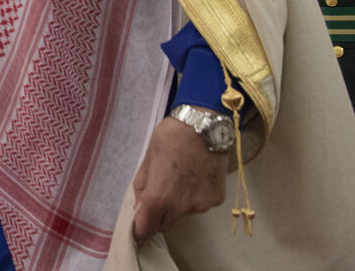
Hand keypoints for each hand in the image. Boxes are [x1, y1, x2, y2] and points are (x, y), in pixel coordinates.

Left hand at [132, 116, 229, 243]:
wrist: (205, 126)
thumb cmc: (171, 138)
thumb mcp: (148, 159)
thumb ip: (142, 186)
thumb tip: (138, 206)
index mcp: (159, 198)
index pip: (146, 229)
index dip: (140, 229)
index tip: (138, 225)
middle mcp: (181, 208)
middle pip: (165, 225)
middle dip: (158, 216)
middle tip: (159, 194)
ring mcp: (201, 205)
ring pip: (183, 214)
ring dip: (178, 205)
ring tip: (180, 179)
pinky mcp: (216, 200)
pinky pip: (199, 205)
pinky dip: (195, 196)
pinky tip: (196, 177)